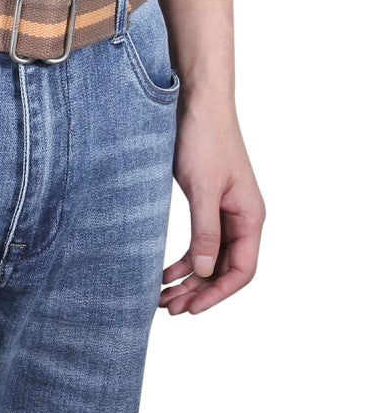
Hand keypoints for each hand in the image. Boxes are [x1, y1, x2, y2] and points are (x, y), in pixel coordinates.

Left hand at [160, 96, 265, 315]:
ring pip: (209, 257)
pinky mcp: (206, 202)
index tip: (191, 309)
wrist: (196, 103)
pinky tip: (163, 271)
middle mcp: (241, 218)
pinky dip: (182, 259)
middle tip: (168, 308)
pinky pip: (199, 240)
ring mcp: (224, 211)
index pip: (241, 270)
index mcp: (250, 216)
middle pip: (223, 268)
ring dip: (188, 279)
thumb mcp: (203, 189)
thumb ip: (204, 231)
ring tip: (162, 297)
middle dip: (198, 291)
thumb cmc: (204, 139)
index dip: (217, 293)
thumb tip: (202, 271)